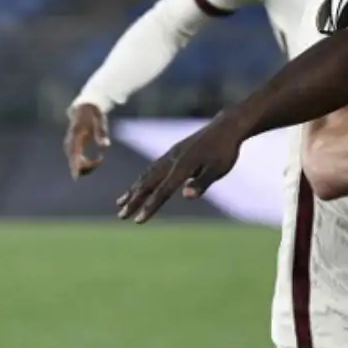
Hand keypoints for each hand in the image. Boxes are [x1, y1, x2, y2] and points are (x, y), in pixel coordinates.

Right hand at [64, 103, 109, 177]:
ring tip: (99, 161)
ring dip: (85, 166)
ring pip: (73, 161)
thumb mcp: (100, 119)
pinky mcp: (73, 146)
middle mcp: (70, 141)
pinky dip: (85, 163)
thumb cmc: (93, 113)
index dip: (76, 165)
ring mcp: (70, 144)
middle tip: (99, 162)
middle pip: (73, 160)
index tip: (79, 175)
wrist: (84, 106)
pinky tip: (96, 161)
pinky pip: (76, 159)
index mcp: (75, 135)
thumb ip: (101, 132)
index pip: (74, 154)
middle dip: (84, 167)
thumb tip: (104, 146)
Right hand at [115, 116, 244, 222]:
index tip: (137, 221)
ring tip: (121, 201)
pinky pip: (152, 168)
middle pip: (148, 184)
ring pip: (147, 175)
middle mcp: (171, 160)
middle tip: (121, 216)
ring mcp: (171, 155)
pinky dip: (142, 178)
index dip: (150, 207)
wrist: (226, 126)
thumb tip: (186, 196)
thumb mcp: (218, 169)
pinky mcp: (174, 152)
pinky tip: (140, 184)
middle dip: (134, 200)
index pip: (162, 191)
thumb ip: (202, 182)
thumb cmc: (225, 151)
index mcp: (182, 167)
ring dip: (133, 189)